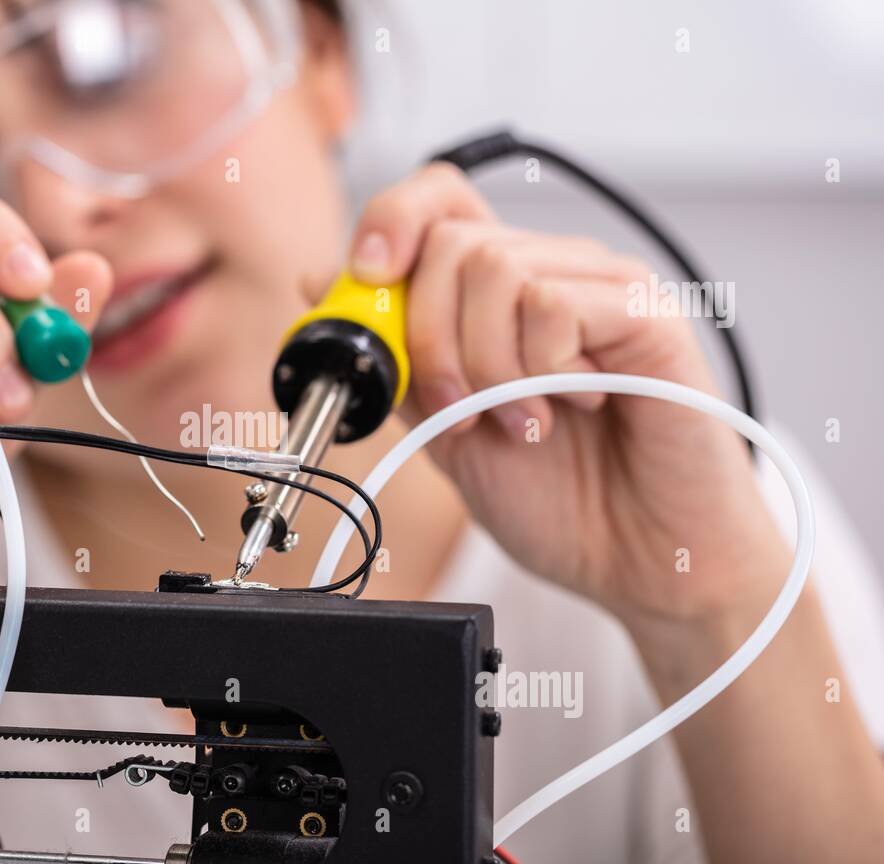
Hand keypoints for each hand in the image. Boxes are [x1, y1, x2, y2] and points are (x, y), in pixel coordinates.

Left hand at [341, 163, 787, 646]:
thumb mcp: (442, 428)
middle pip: (455, 241)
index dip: (393, 219)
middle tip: (459, 408)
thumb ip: (394, 357)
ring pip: (498, 269)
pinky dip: (542, 369)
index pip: (441, 199)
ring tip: (522, 421)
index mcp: (502, 294)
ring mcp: (604, 289)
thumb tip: (318, 281)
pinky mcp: (649, 316)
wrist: (636, 561)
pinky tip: (574, 406)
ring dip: (486, 365)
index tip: (367, 277)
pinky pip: (556, 305)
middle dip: (429, 338)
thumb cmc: (557, 498)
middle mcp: (554, 273)